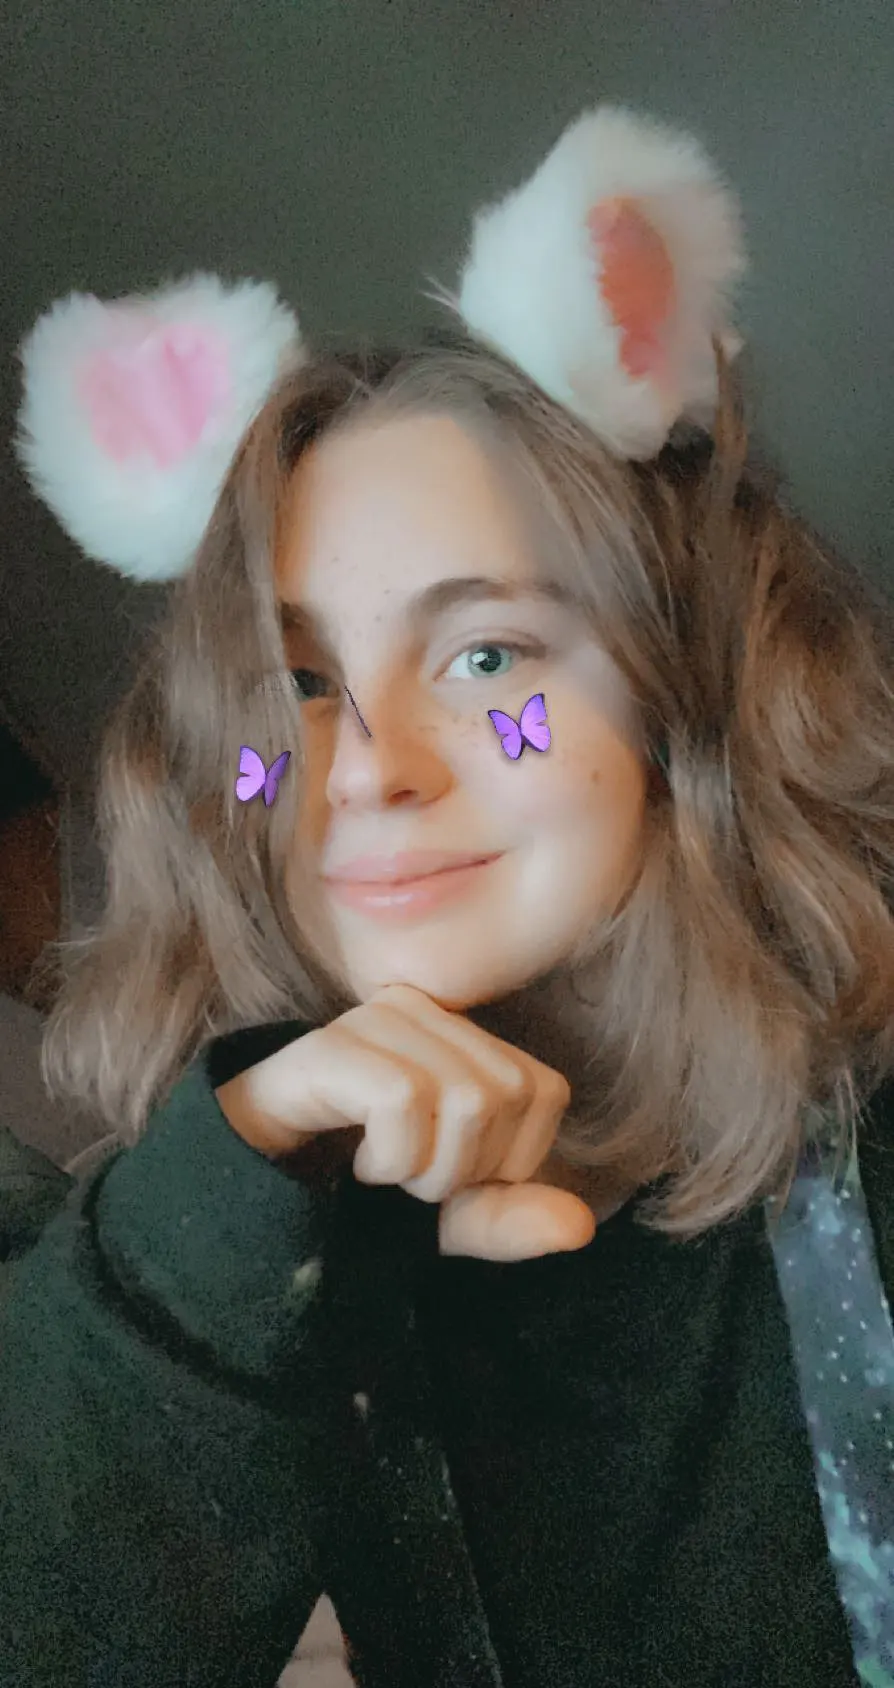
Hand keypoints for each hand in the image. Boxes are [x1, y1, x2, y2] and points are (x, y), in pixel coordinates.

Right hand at [216, 984, 594, 1261]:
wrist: (250, 1191)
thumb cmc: (352, 1191)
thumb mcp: (445, 1218)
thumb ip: (510, 1218)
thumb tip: (580, 1227)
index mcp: (462, 1034)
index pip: (544, 1091)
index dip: (509, 1160)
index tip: (446, 1174)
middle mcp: (422, 1009)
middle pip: (505, 1094)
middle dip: (463, 1168)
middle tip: (406, 1177)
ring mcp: (374, 1020)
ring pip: (463, 1097)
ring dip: (423, 1169)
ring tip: (379, 1168)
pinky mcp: (330, 1046)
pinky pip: (401, 1100)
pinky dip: (388, 1157)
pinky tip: (354, 1159)